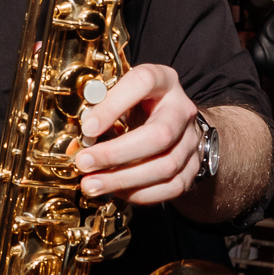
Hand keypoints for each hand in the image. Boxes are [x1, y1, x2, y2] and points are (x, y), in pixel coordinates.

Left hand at [76, 61, 200, 205]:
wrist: (173, 121)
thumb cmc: (138, 105)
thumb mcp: (120, 95)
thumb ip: (100, 109)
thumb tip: (79, 141)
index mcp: (163, 81)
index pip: (142, 83)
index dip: (113, 105)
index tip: (87, 128)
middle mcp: (182, 109)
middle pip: (159, 135)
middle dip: (116, 153)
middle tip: (84, 163)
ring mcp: (191, 140)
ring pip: (165, 166)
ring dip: (123, 179)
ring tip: (92, 184)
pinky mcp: (193, 167)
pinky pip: (171, 187)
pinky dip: (141, 193)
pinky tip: (116, 191)